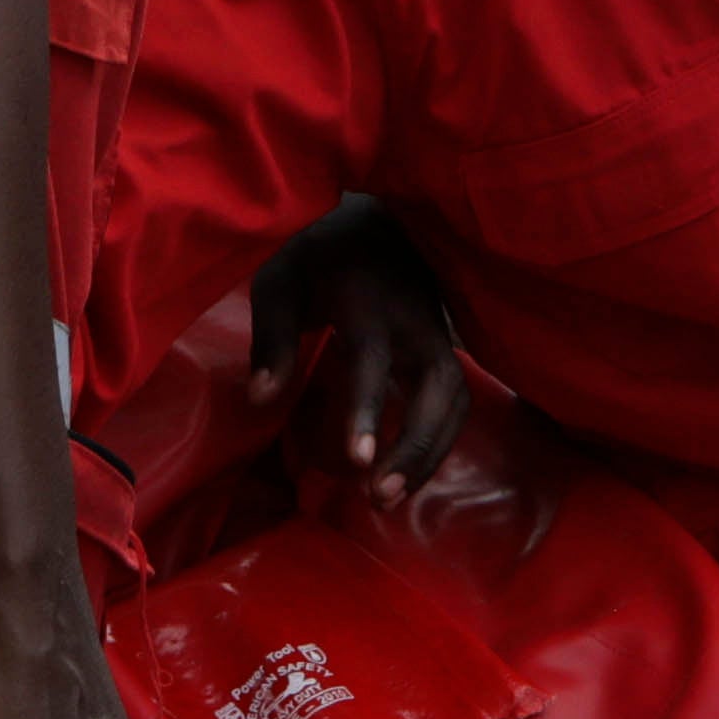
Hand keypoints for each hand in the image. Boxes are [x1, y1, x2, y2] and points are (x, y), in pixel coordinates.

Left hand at [268, 207, 466, 487]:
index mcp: (369, 302)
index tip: (359, 462)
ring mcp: (437, 335)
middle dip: (415, 447)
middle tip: (378, 499)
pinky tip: (410, 473)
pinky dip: (439, 440)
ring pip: (456, 400)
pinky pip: (457, 399)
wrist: (378, 219)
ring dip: (431, 452)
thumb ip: (272, 339)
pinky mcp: (445, 349)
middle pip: (437, 390)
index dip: (368, 411)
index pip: (373, 361)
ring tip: (390, 498)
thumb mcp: (280, 283)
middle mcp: (415, 322)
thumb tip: (261, 399)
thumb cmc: (319, 255)